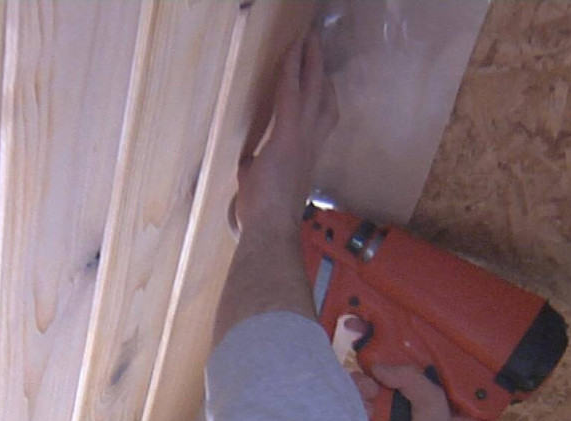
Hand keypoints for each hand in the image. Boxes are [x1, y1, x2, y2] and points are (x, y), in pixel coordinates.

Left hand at [234, 31, 338, 236]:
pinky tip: (290, 53)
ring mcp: (302, 139)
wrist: (270, 229)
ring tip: (308, 41)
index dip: (320, 96)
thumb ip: (255, 170)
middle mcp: (311, 145)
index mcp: (304, 157)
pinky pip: (290, 95)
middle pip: (323, 98)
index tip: (321, 78)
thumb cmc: (264, 217)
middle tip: (318, 47)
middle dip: (320, 70)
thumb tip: (248, 165)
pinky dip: (290, 72)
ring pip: (312, 90)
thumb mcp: (257, 187)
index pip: (319, 120)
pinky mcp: (288, 136)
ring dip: (310, 62)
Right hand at [350, 364, 457, 420]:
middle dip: (359, 388)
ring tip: (369, 416)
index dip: (369, 375)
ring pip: (345, 406)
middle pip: (353, 388)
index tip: (374, 383)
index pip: (371, 376)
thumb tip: (376, 368)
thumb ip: (410, 377)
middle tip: (371, 397)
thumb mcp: (432, 400)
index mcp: (395, 395)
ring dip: (354, 406)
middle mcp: (377, 408)